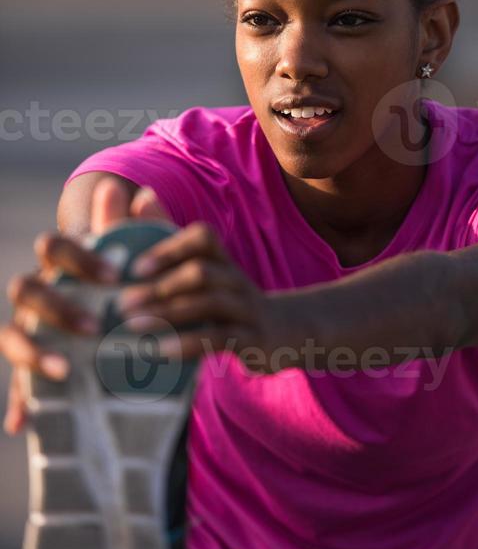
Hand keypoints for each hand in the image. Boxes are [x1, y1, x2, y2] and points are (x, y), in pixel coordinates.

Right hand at [1, 176, 169, 434]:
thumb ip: (141, 230)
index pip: (53, 247)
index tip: (116, 275)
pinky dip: (18, 403)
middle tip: (95, 327)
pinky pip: (16, 385)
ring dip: (32, 350)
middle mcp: (41, 293)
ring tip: (63, 369)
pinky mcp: (31, 367)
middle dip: (56, 306)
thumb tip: (144, 193)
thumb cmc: (130, 289)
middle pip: (25, 289)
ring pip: (11, 333)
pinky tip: (22, 422)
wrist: (125, 330)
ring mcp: (30, 329)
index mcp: (63, 265)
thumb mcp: (140, 266)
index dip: (78, 256)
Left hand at [117, 222, 269, 363]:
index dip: (171, 248)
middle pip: (201, 272)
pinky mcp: (253, 339)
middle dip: (160, 287)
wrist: (284, 331)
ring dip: (168, 313)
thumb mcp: (208, 275)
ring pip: (210, 302)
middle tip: (123, 303)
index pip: (204, 237)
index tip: (136, 269)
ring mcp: (247, 309)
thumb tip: (142, 197)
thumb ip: (173, 246)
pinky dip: (189, 342)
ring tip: (133, 325)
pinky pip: (220, 337)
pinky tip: (161, 351)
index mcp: (222, 261)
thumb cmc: (228, 302)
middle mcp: (236, 279)